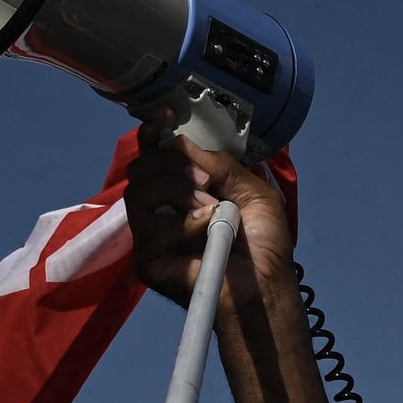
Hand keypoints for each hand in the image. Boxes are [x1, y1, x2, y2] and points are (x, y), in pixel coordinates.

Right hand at [125, 131, 293, 308]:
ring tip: (212, 208)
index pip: (153, 157)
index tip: (166, 118)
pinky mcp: (147, 260)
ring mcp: (150, 237)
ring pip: (137, 192)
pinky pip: (148, 226)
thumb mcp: (250, 188)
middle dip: (172, 165)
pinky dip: (183, 222)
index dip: (153, 134)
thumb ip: (217, 162)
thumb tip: (179, 142)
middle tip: (206, 180)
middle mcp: (161, 212)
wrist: (265, 284)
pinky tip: (207, 230)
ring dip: (178, 191)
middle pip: (140, 168)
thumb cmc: (263, 244)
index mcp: (182, 192)